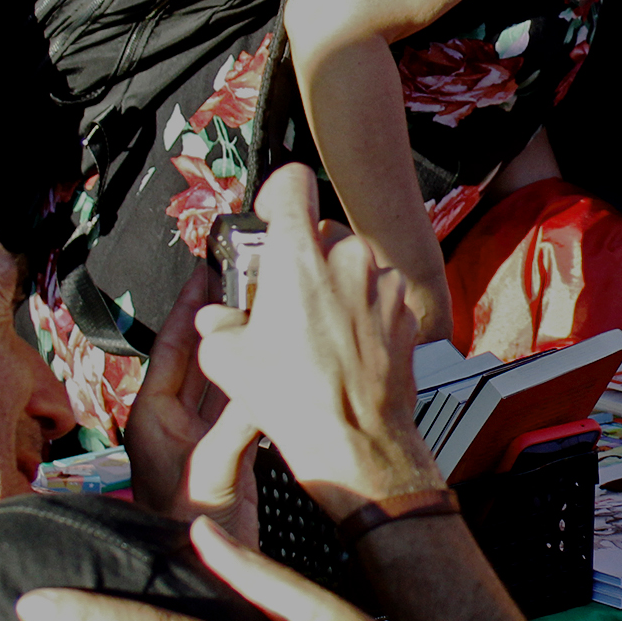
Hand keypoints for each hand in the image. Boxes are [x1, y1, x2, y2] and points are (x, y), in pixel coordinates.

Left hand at [124, 263, 261, 542]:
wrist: (194, 575)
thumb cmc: (180, 532)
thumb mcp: (210, 474)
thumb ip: (236, 429)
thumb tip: (264, 388)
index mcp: (152, 419)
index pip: (168, 348)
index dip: (186, 309)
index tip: (202, 273)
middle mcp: (174, 423)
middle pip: (197, 358)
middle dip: (217, 321)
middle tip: (240, 283)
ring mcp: (201, 438)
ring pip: (223, 378)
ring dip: (241, 348)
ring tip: (262, 313)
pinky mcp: (227, 453)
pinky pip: (242, 404)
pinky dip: (257, 381)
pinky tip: (275, 363)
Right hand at [193, 161, 443, 513]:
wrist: (354, 439)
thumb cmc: (298, 401)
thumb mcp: (226, 358)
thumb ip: (216, 321)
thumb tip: (216, 318)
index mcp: (299, 256)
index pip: (292, 182)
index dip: (276, 195)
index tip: (269, 216)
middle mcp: (348, 258)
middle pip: (320, 233)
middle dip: (301, 259)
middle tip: (283, 296)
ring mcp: (382, 282)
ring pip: (352, 264)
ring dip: (334, 285)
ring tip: (315, 329)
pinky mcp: (405, 308)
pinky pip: (377, 292)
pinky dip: (361, 307)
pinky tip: (343, 342)